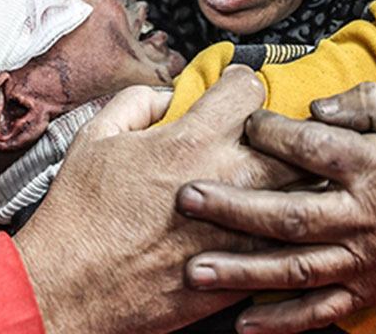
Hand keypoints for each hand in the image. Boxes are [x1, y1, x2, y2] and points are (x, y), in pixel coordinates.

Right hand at [13, 66, 301, 332]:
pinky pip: (291, 243)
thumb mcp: (95, 138)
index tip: (237, 94)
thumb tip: (167, 96)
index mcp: (191, 140)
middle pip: (293, 139)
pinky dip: (289, 232)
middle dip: (286, 134)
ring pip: (304, 192)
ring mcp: (242, 227)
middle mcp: (227, 178)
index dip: (243, 85)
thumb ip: (136, 103)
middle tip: (271, 139)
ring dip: (298, 182)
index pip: (250, 89)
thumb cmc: (79, 216)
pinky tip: (275, 227)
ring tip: (284, 181)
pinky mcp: (245, 269)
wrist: (71, 290)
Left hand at [176, 83, 375, 333]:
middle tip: (186, 198)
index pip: (316, 150)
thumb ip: (367, 102)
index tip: (242, 124)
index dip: (274, 135)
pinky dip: (282, 323)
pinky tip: (242, 324)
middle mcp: (368, 216)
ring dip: (243, 272)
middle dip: (234, 208)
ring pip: (296, 270)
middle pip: (292, 215)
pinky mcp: (369, 291)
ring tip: (194, 270)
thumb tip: (315, 109)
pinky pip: (321, 312)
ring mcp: (367, 260)